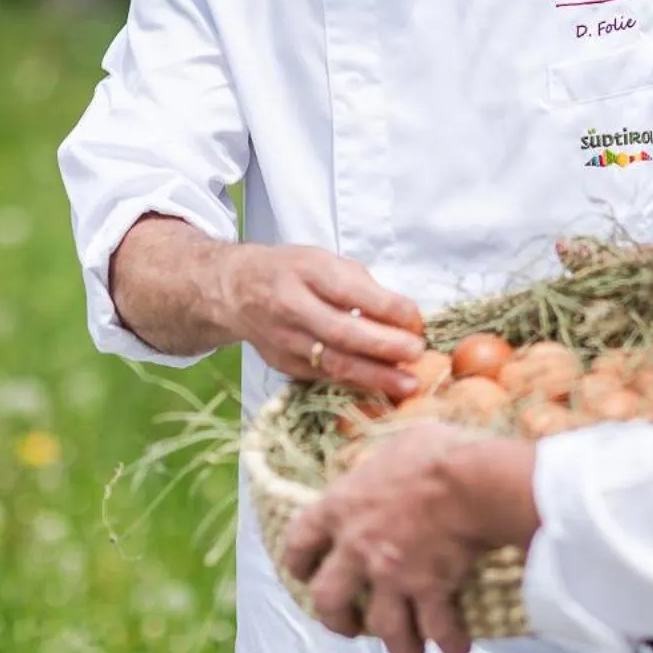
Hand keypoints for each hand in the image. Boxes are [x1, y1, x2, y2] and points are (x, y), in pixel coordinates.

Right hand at [220, 244, 425, 397]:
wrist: (235, 290)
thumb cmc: (292, 271)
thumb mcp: (325, 261)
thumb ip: (362, 286)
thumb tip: (404, 317)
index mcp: (306, 270)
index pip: (351, 291)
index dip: (388, 308)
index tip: (416, 320)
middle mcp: (290, 306)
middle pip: (341, 332)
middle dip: (383, 346)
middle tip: (417, 354)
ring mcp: (283, 339)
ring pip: (332, 362)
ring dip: (373, 376)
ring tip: (406, 385)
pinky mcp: (282, 364)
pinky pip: (322, 377)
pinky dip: (353, 384)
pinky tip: (379, 390)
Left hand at [282, 423, 485, 652]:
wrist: (473, 480)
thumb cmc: (435, 454)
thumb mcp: (396, 444)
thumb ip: (380, 462)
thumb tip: (383, 463)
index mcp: (342, 508)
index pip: (299, 541)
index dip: (298, 562)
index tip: (305, 573)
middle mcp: (359, 548)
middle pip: (329, 601)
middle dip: (338, 621)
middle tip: (352, 626)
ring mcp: (392, 575)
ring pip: (385, 628)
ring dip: (399, 642)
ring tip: (411, 646)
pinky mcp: (430, 591)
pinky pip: (437, 630)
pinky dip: (448, 641)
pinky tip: (457, 644)